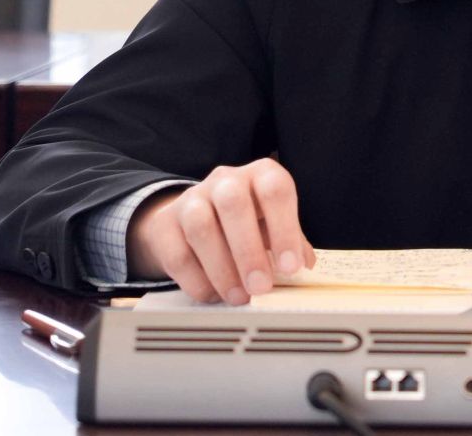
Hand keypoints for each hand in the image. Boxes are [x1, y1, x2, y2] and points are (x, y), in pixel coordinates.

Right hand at [127, 159, 316, 304]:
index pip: (275, 190)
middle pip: (233, 203)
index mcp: (260, 174)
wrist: (194, 216)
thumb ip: (291, 241)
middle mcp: (226, 180)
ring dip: (222, 268)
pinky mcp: (166, 224)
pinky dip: (197, 280)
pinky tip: (213, 294)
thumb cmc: (247, 220)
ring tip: (238, 296)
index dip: (285, 228)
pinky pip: (178, 253)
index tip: (291, 267)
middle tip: (260, 287)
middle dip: (248, 250)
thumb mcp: (273, 224)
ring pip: (201, 226)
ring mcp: (192, 199)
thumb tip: (306, 264)